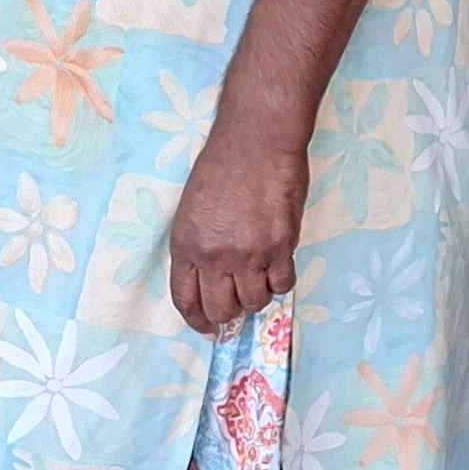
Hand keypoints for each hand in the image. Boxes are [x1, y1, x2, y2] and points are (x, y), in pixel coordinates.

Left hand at [168, 116, 306, 336]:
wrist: (257, 142)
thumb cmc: (222, 166)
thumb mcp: (193, 209)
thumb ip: (199, 246)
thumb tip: (213, 280)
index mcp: (185, 245)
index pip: (185, 300)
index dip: (197, 320)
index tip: (207, 328)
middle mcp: (214, 255)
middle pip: (221, 310)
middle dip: (230, 314)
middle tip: (239, 302)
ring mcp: (248, 253)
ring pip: (254, 302)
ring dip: (257, 296)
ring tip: (260, 274)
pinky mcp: (281, 247)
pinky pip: (283, 285)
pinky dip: (280, 281)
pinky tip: (278, 265)